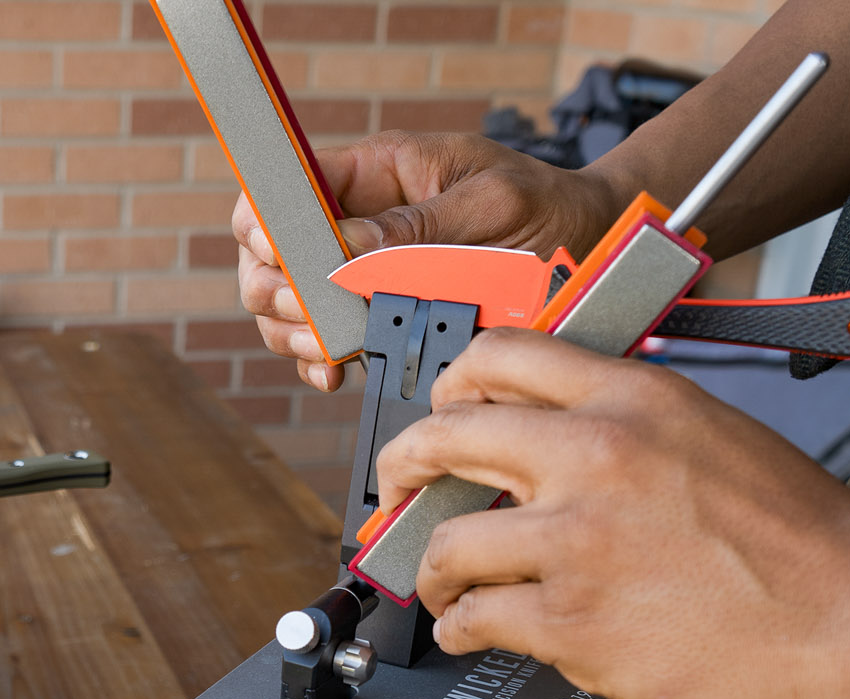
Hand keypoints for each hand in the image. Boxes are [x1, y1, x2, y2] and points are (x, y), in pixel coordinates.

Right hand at [235, 132, 620, 391]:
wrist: (585, 248)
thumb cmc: (545, 204)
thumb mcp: (491, 200)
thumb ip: (418, 224)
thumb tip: (345, 246)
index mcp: (374, 175)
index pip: (284, 187)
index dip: (264, 219)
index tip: (278, 249)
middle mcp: (355, 225)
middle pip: (267, 256)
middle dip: (276, 288)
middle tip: (311, 312)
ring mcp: (359, 277)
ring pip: (284, 308)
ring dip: (294, 333)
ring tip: (328, 347)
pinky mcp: (375, 321)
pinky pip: (319, 347)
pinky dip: (315, 364)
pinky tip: (334, 372)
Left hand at [377, 329, 849, 698]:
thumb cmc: (811, 546)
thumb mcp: (719, 437)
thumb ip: (633, 430)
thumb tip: (560, 444)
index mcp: (635, 398)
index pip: (500, 354)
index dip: (449, 387)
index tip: (438, 415)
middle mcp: (596, 455)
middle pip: (443, 437)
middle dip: (400, 471)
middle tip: (396, 495)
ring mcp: (577, 540)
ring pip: (444, 543)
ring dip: (431, 571)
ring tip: (446, 589)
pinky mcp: (572, 620)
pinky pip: (474, 618)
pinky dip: (462, 630)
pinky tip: (476, 633)